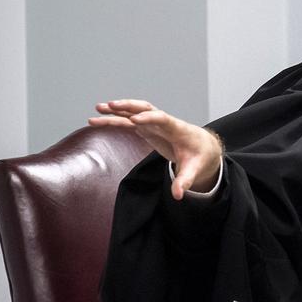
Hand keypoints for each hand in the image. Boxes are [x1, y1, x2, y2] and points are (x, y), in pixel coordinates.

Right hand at [90, 99, 221, 199]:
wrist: (202, 148)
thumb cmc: (199, 156)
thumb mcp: (194, 170)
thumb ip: (185, 181)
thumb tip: (177, 195)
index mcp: (177, 129)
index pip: (163, 119)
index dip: (150, 118)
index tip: (135, 120)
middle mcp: (164, 123)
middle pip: (146, 108)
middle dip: (129, 106)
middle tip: (110, 105)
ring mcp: (155, 125)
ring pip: (134, 113)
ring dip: (117, 110)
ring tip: (98, 109)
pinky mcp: (148, 129)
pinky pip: (129, 122)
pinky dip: (115, 120)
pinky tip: (99, 120)